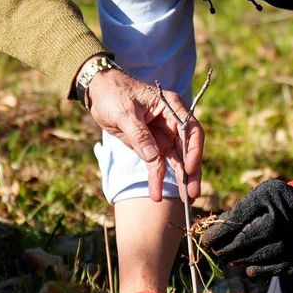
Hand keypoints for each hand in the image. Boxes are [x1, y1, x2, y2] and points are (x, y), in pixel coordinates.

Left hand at [86, 69, 203, 201]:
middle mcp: (171, 122)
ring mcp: (162, 135)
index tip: (189, 168)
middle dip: (191, 172)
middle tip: (193, 193)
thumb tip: (153, 157)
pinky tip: (156, 194)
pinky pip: (157, 164)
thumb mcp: (124, 112)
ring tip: (186, 200)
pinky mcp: (150, 146)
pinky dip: (157, 179)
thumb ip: (139, 134)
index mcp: (170, 107)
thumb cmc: (114, 93)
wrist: (98, 92)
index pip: (190, 129)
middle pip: (187, 149)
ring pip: (176, 160)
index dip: (194, 150)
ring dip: (180, 180)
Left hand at [201, 179, 292, 276]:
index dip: (219, 232)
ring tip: (229, 259)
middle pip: (252, 237)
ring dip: (244, 259)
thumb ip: (238, 212)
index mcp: (271, 196)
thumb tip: (214, 233)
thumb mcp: (258, 196)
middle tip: (216, 252)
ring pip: (265, 254)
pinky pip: (281, 266)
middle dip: (229, 247)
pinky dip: (263, 270)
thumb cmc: (276, 202)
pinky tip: (249, 270)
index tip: (206, 241)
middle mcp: (287, 215)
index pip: (239, 217)